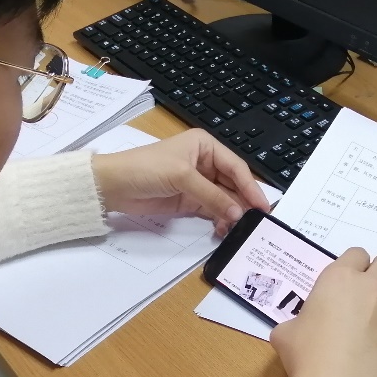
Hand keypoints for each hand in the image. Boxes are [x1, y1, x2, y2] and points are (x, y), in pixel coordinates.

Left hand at [91, 129, 271, 235]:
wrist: (113, 185)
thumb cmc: (146, 168)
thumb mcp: (182, 177)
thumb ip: (212, 196)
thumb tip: (237, 214)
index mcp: (205, 146)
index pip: (235, 168)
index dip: (251, 187)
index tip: (262, 206)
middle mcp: (204, 163)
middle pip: (232, 185)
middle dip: (243, 203)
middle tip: (255, 222)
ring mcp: (196, 184)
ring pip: (223, 200)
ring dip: (231, 214)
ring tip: (238, 229)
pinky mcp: (188, 202)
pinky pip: (211, 211)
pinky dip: (219, 220)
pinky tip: (223, 229)